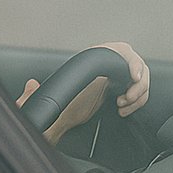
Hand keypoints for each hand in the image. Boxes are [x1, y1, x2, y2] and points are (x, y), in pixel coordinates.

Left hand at [16, 41, 148, 143]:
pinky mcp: (119, 91)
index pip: (122, 51)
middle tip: (128, 98)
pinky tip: (124, 108)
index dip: (133, 62)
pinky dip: (138, 101)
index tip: (134, 77)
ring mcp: (114, 77)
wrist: (62, 121)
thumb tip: (30, 85)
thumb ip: (33, 94)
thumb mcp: (44, 101)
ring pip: (142, 80)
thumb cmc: (57, 106)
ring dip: (138, 95)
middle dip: (138, 84)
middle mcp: (105, 66)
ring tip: (123, 105)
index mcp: (91, 60)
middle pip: (138, 65)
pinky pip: (139, 92)